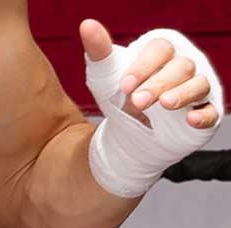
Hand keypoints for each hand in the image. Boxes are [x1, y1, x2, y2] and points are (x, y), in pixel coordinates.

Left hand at [80, 19, 220, 129]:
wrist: (128, 132)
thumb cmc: (122, 95)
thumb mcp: (106, 74)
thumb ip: (99, 50)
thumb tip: (86, 25)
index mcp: (162, 52)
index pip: (160, 50)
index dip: (143, 66)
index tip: (125, 86)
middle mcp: (184, 66)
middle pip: (180, 67)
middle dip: (158, 84)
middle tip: (138, 101)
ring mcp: (196, 89)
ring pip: (199, 84)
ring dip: (183, 93)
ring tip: (165, 104)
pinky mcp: (205, 112)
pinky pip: (211, 111)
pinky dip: (204, 114)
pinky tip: (190, 119)